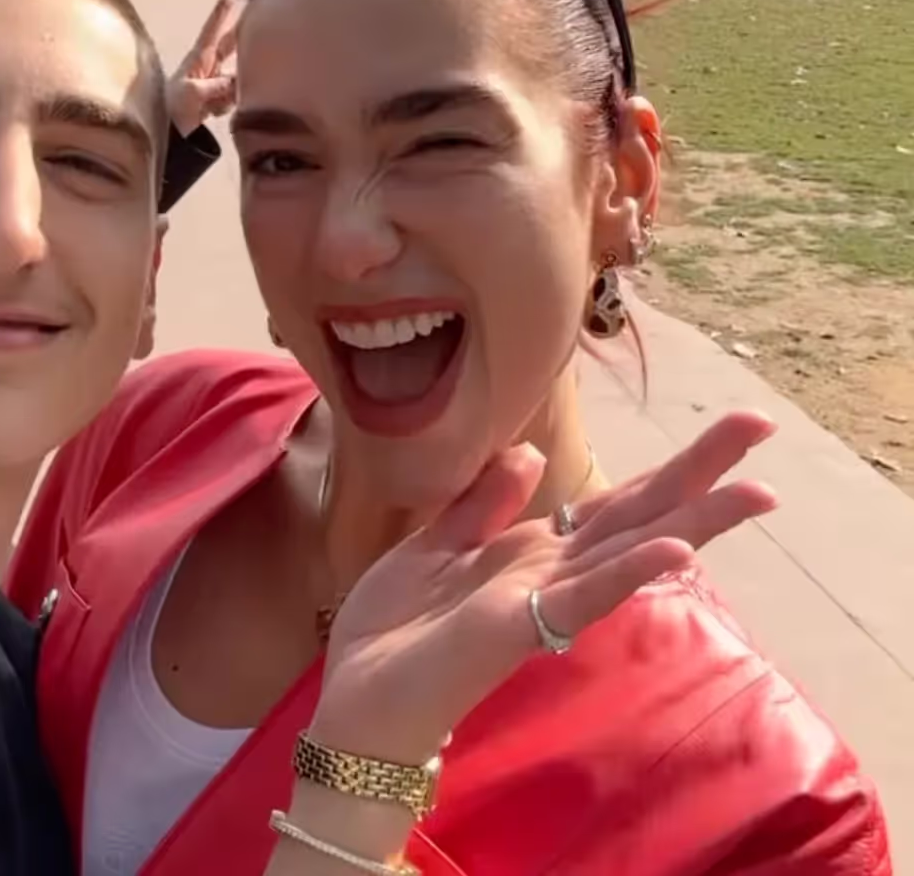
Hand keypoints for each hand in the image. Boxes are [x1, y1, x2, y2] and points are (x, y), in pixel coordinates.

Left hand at [167, 0, 239, 134]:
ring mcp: (211, 84)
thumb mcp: (193, 93)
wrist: (162, 134)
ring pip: (235, 76)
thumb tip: (239, 81)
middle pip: (229, 46)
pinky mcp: (214, 100)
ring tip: (228, 93)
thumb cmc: (170, 108)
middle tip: (259, 19)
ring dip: (238, 83)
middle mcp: (207, 67)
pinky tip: (215, 113)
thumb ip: (218, 85)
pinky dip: (229, 104)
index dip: (221, 12)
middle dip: (242, 35)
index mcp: (199, 59)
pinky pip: (232, 97)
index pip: (212, 30)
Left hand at [310, 412, 778, 765]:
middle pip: (638, 514)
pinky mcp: (517, 628)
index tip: (724, 429)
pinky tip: (673, 552)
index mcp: (531, 550)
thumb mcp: (435, 544)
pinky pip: (582, 597)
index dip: (665, 468)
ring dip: (691, 520)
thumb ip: (483, 502)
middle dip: (699, 472)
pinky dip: (628, 574)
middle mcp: (550, 573)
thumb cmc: (395, 628)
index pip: (614, 502)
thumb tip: (532, 449)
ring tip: (753, 488)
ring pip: (629, 551)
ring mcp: (541, 602)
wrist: (358, 697)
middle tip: (760, 422)